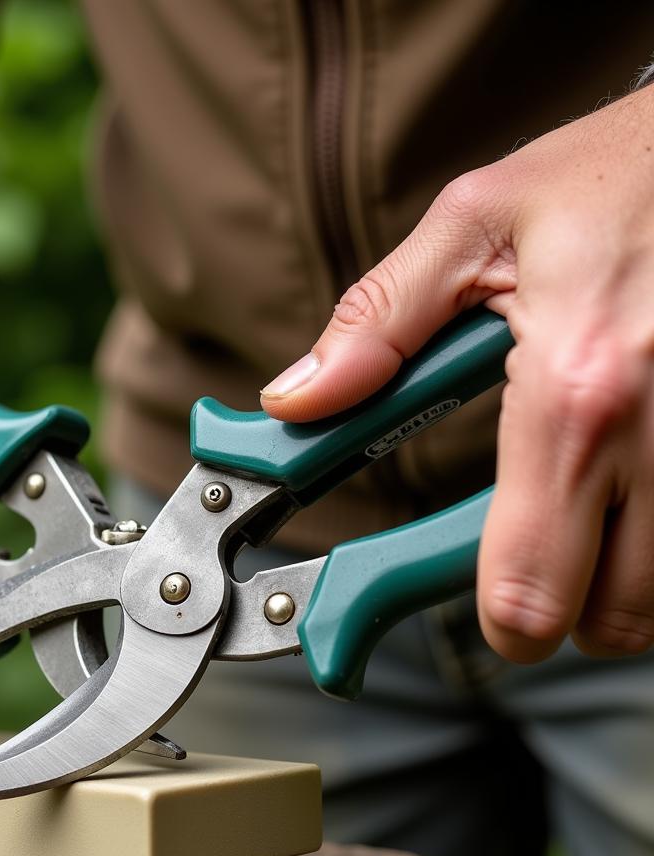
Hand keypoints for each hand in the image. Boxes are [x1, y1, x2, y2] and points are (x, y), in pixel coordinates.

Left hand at [261, 86, 653, 663]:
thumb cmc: (612, 173)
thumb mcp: (473, 225)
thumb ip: (377, 325)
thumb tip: (293, 401)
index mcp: (575, 394)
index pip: (527, 590)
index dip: (490, 624)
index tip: (467, 608)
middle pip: (607, 623)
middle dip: (552, 611)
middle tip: (524, 554)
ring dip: (612, 585)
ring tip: (580, 510)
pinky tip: (629, 488)